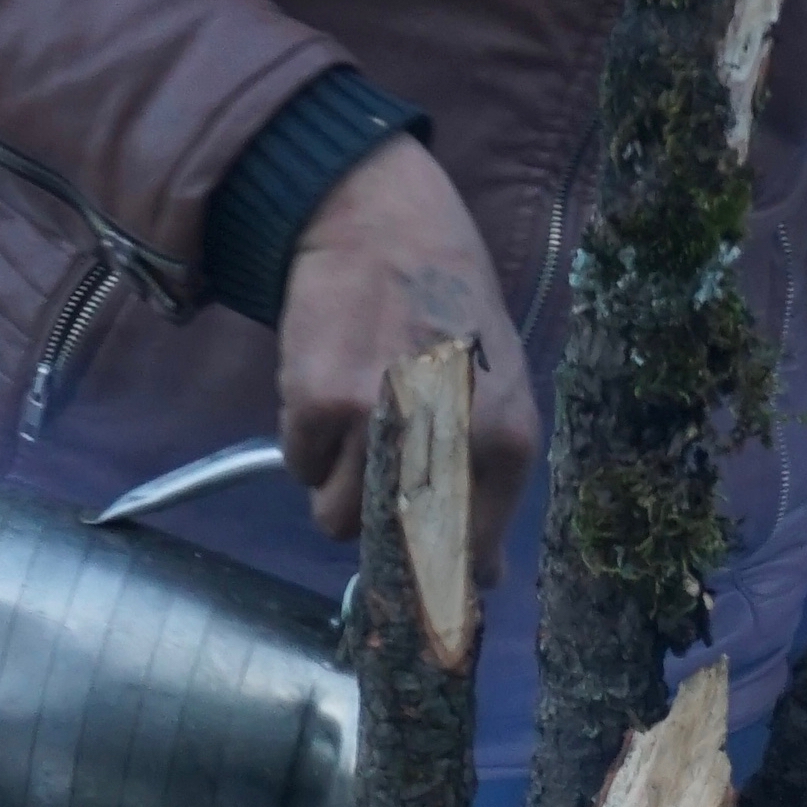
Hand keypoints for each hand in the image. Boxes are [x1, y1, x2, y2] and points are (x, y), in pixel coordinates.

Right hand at [275, 136, 538, 578]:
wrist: (381, 224)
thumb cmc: (451, 310)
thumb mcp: (501, 390)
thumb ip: (492, 483)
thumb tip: (484, 581)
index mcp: (506, 441)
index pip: (468, 555)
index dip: (436, 580)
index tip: (417, 579)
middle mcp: (448, 438)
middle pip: (394, 548)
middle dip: (378, 526)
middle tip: (377, 473)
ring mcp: (379, 422)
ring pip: (337, 518)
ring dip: (337, 487)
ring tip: (354, 427)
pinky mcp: (318, 402)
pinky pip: (299, 466)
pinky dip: (306, 444)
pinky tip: (327, 390)